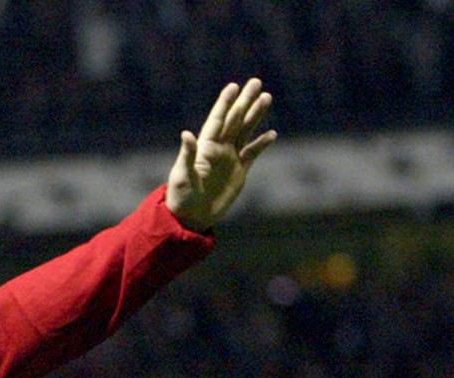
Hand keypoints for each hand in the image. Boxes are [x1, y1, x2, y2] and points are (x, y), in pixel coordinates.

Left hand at [165, 78, 276, 231]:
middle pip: (235, 120)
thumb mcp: (181, 176)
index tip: (233, 86)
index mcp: (205, 147)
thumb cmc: (181, 197)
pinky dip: (262, 144)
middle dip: (245, 101)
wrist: (191, 218)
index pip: (217, 120)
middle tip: (256, 82)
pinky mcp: (239, 173)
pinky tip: (272, 133)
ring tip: (267, 98)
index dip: (225, 103)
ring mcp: (229, 160)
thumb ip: (187, 155)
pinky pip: (252, 154)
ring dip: (255, 116)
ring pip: (246, 132)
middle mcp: (218, 149)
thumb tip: (186, 134)